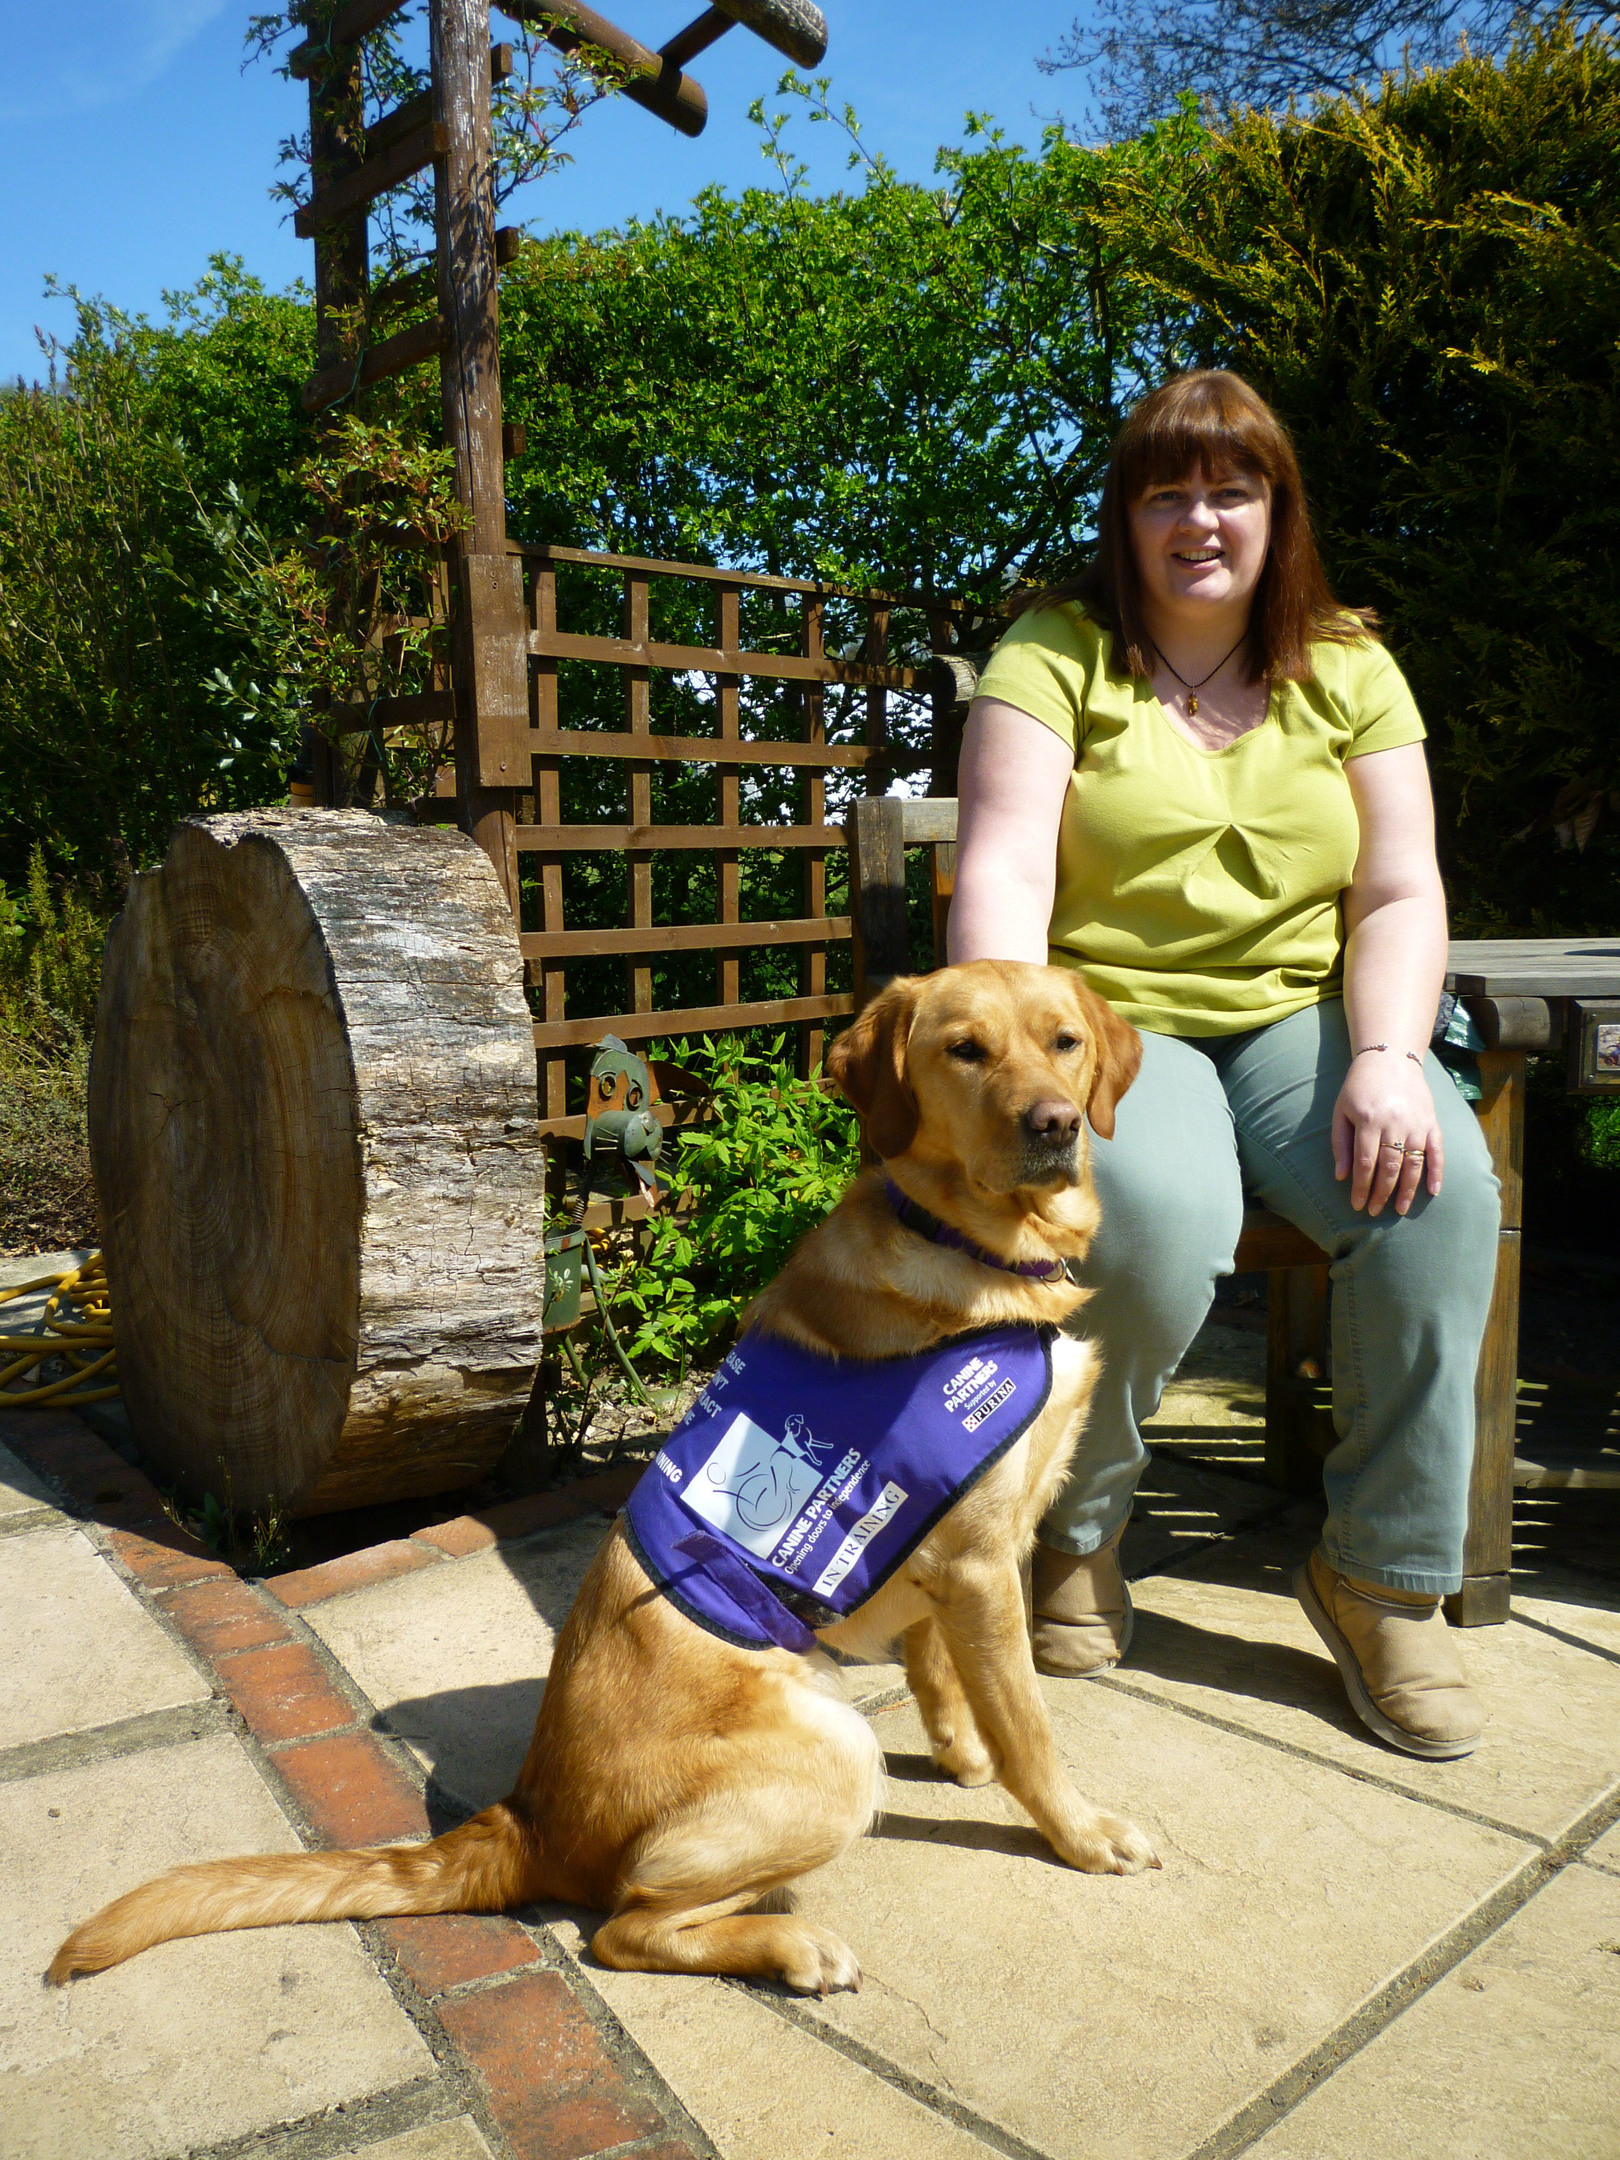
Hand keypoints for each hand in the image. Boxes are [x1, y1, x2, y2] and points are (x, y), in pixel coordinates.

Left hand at [1331, 1051, 1443, 1216]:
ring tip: (1400, 1209)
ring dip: (1408, 1190)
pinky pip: (1437, 1151)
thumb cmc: (1360, 1086)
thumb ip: (1341, 1143)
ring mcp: (1416, 1123)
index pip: (1366, 1163)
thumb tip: (1342, 1176)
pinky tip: (1433, 1191)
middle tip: (1375, 1212)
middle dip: (1381, 1193)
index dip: (1362, 1187)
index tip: (1358, 1205)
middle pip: (1390, 1167)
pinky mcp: (1431, 1121)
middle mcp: (1394, 1123)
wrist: (1390, 1058)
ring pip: (1414, 1164)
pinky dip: (1437, 1172)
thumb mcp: (1341, 1110)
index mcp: (1368, 1120)